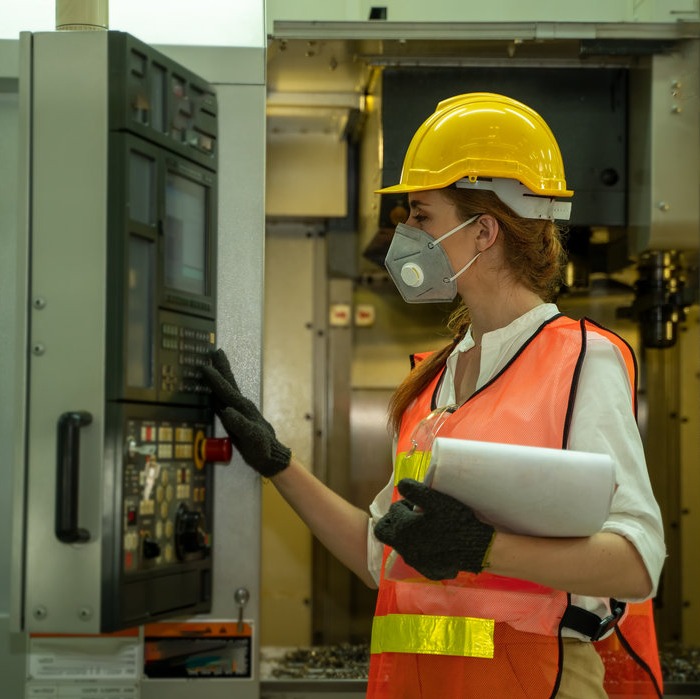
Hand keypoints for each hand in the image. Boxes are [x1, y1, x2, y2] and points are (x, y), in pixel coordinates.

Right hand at [200, 349, 291, 476]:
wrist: (271, 457)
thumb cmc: (262, 448)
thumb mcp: (252, 438)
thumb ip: (240, 424)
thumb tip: (227, 411)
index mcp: (243, 408)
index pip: (227, 390)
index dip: (216, 379)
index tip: (205, 366)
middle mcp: (241, 406)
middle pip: (229, 383)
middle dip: (222, 367)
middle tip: (215, 351)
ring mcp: (238, 411)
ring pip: (226, 390)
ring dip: (220, 377)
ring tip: (213, 365)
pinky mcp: (235, 418)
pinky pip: (223, 401)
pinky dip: (216, 393)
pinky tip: (211, 392)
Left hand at [373, 478, 494, 579]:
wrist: (479, 549)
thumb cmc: (457, 521)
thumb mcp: (437, 500)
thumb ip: (415, 491)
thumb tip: (400, 484)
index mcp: (403, 528)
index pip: (393, 510)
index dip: (404, 504)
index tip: (416, 504)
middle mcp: (404, 547)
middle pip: (383, 532)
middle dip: (392, 521)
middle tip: (409, 515)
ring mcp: (414, 561)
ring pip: (398, 544)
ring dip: (404, 534)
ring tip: (423, 527)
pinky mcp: (425, 570)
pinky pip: (412, 556)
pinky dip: (416, 547)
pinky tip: (432, 542)